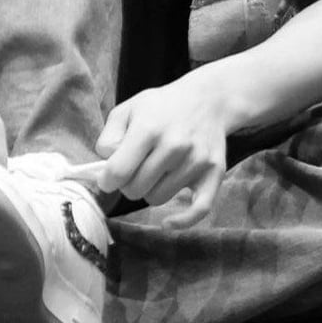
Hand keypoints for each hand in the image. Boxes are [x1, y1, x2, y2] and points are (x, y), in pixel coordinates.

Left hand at [94, 69, 232, 226]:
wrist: (206, 100)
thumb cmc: (161, 108)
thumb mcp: (128, 109)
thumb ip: (109, 137)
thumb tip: (107, 167)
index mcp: (149, 128)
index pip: (118, 171)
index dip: (107, 180)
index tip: (108, 178)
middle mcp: (174, 145)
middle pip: (135, 190)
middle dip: (129, 184)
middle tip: (135, 168)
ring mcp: (196, 160)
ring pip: (157, 199)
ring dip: (151, 190)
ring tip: (157, 170)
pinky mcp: (214, 172)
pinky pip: (199, 210)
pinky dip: (181, 221)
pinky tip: (168, 222)